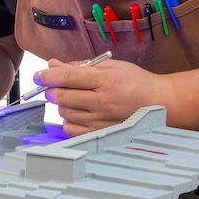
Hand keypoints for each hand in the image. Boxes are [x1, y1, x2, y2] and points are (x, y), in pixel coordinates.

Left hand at [38, 57, 174, 135]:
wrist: (160, 103)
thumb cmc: (135, 81)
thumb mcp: (110, 65)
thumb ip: (80, 65)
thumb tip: (53, 65)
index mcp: (104, 80)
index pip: (67, 77)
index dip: (47, 75)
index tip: (38, 74)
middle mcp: (102, 101)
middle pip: (61, 96)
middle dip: (52, 89)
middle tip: (55, 85)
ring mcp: (101, 120)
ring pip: (64, 113)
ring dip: (62, 104)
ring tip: (74, 98)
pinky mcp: (101, 134)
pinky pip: (71, 129)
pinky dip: (68, 121)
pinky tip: (78, 113)